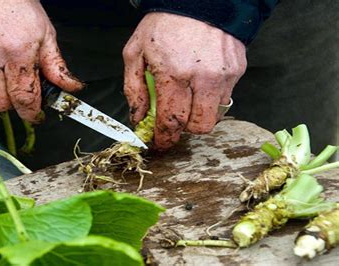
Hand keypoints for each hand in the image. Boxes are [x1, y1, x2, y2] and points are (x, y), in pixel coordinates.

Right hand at [0, 0, 82, 121]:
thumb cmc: (16, 7)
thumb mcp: (44, 34)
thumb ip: (56, 66)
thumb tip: (72, 89)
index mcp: (17, 53)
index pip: (24, 98)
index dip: (31, 113)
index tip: (36, 115)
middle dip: (12, 105)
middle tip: (18, 93)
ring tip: (1, 81)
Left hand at [123, 13, 246, 149]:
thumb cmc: (164, 23)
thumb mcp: (135, 51)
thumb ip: (133, 88)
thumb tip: (138, 117)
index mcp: (174, 74)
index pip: (172, 121)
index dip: (164, 138)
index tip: (160, 143)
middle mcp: (203, 78)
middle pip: (199, 126)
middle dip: (184, 130)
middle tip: (173, 122)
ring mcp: (223, 75)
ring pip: (215, 117)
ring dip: (199, 116)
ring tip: (187, 101)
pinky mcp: (237, 70)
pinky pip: (225, 98)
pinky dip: (211, 100)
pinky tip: (200, 85)